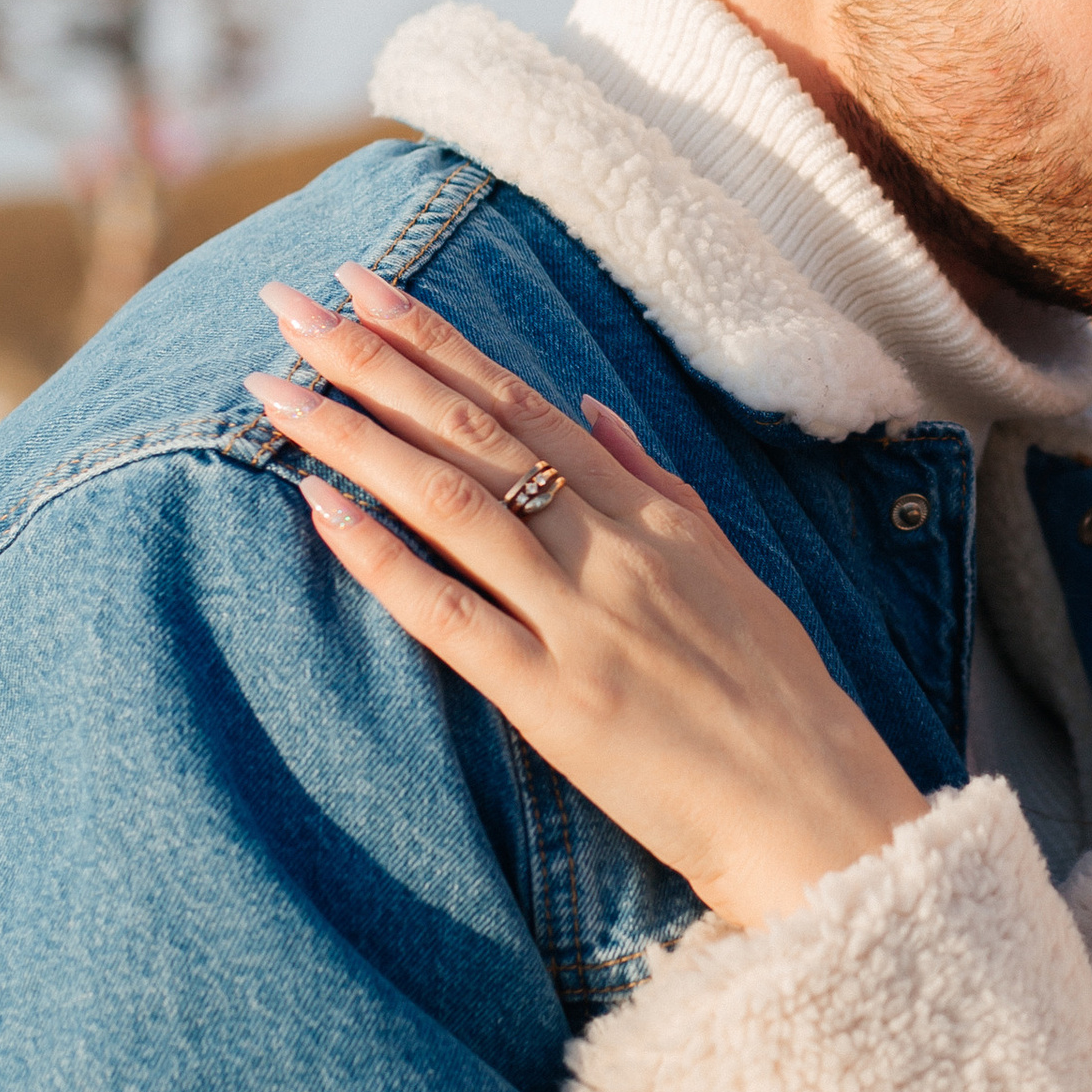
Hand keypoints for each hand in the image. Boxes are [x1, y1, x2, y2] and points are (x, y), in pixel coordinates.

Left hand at [248, 265, 924, 932]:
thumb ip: (657, 483)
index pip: (522, 404)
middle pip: (475, 433)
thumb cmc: (778, 697)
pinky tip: (320, 509)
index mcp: (652, 514)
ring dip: (356, 438)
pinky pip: (453, 616)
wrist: (818, 806)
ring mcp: (582, 619)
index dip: (435, 340)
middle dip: (374, 361)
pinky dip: (383, 558)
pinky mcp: (555, 699)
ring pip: (452, 504)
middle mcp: (613, 548)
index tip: (362, 285)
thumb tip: (591, 407)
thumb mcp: (730, 567)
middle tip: (288, 305)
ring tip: (273, 388)